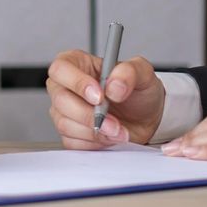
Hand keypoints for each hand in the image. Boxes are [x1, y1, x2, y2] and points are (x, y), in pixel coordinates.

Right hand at [46, 51, 165, 147]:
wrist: (145, 119)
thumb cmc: (138, 92)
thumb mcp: (143, 74)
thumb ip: (129, 72)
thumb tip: (113, 86)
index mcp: (77, 64)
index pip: (61, 69)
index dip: (77, 83)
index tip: (99, 96)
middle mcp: (66, 87)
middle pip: (61, 99)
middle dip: (89, 114)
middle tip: (113, 121)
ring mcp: (64, 111)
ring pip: (65, 123)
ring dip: (96, 131)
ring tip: (118, 130)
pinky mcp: (70, 134)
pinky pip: (72, 142)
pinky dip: (94, 142)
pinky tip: (108, 136)